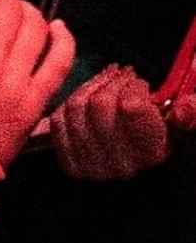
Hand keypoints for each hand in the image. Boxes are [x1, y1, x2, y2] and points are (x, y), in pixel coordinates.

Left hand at [47, 61, 177, 179]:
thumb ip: (191, 110)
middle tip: (125, 75)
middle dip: (113, 81)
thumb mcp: (184, 118)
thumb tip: (183, 110)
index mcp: (152, 152)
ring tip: (109, 80)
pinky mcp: (69, 164)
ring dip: (93, 85)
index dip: (133, 86)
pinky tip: (91, 95)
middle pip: (100, 103)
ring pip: (77, 107)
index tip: (140, 83)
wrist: (137, 155)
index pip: (130, 106)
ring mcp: (91, 167)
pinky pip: (59, 119)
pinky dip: (74, 100)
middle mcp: (121, 165)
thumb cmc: (163, 129)